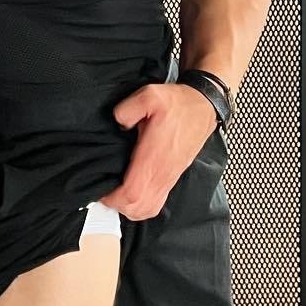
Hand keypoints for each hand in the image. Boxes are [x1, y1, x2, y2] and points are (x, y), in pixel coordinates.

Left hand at [98, 81, 218, 221]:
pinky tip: (132, 192)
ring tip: (117, 193)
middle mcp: (162, 173)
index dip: (112, 198)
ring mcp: (168, 178)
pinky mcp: (172, 178)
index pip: (131, 193)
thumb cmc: (177, 103)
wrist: (203, 107)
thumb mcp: (150, 95)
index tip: (102, 188)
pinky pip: (156, 204)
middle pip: (137, 208)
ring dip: (129, 208)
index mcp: (153, 157)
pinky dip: (142, 206)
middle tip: (106, 190)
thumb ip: (127, 109)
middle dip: (117, 205)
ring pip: (147, 210)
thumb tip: (117, 122)